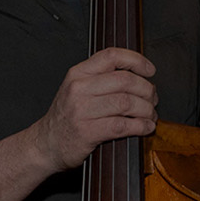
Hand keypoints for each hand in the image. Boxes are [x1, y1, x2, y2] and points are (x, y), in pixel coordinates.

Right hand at [29, 48, 157, 171]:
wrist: (46, 144)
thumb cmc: (66, 117)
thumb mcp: (77, 89)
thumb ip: (101, 78)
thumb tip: (138, 75)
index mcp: (78, 74)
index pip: (112, 56)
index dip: (136, 60)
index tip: (150, 70)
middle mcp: (78, 88)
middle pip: (125, 80)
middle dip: (147, 90)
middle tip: (153, 99)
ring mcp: (81, 111)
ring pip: (126, 103)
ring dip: (146, 110)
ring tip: (151, 115)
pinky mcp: (87, 132)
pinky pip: (122, 125)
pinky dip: (140, 126)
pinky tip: (146, 127)